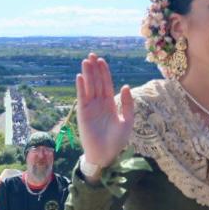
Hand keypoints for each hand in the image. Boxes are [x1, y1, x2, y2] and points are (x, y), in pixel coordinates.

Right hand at [76, 53, 134, 167]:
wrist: (105, 154)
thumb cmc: (117, 140)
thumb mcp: (127, 121)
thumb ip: (128, 104)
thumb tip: (125, 86)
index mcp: (110, 104)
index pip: (107, 84)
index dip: (104, 72)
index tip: (102, 60)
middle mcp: (99, 103)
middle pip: (97, 82)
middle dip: (94, 69)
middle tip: (92, 55)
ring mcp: (90, 108)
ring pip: (89, 87)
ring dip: (87, 74)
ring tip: (86, 61)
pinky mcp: (83, 113)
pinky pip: (82, 98)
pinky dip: (81, 87)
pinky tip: (80, 77)